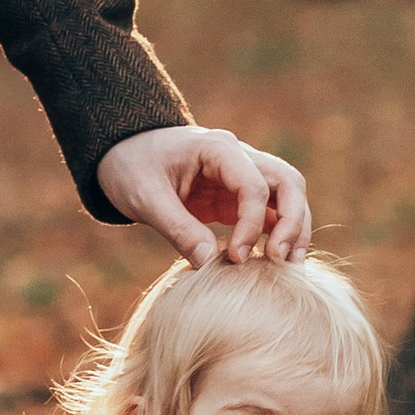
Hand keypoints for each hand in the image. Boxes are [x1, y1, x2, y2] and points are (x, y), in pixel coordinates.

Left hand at [97, 125, 310, 266]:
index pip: (254, 185)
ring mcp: (241, 175)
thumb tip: (210, 264)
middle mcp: (239, 157)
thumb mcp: (146, 197)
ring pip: (287, 196)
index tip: (235, 258)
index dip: (251, 225)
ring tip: (288, 266)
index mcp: (218, 148)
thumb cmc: (131, 167)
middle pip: (288, 182)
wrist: (121, 153)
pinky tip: (272, 263)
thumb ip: (178, 228)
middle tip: (280, 261)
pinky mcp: (236, 196)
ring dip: (294, 228)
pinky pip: (269, 213)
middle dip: (292, 222)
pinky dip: (277, 234)